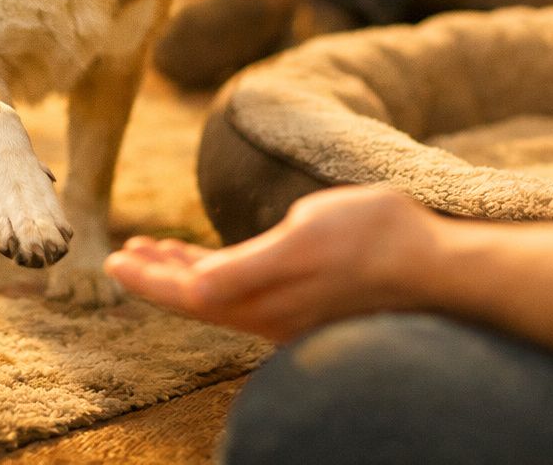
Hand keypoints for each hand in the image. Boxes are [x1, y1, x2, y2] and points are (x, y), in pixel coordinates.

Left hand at [104, 186, 438, 343]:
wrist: (440, 267)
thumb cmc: (373, 242)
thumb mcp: (303, 237)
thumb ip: (245, 267)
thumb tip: (194, 290)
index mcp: (262, 300)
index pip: (186, 294)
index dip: (148, 279)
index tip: (113, 261)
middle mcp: (270, 315)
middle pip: (198, 298)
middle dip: (158, 274)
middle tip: (124, 253)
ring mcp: (291, 312)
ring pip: (221, 294)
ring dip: (185, 271)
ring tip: (154, 251)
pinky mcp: (310, 304)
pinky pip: (248, 292)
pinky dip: (219, 273)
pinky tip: (212, 261)